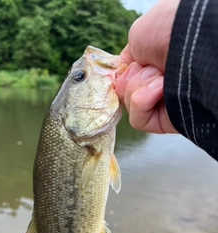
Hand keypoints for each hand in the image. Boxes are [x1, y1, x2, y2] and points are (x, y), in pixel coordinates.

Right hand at [116, 0, 179, 133]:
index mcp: (150, 67)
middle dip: (133, 77)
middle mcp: (155, 85)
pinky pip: (137, 120)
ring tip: (162, 76)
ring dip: (140, 86)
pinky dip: (142, 100)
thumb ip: (127, 59)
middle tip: (153, 66)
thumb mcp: (138, 36)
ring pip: (129, 105)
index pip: (125, 79)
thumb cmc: (169, 31)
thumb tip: (120, 74)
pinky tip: (161, 88)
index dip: (123, 73)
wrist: (191, 41)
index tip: (125, 66)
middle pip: (124, 92)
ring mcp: (160, 104)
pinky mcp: (163, 121)